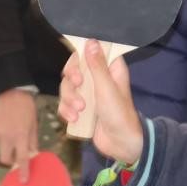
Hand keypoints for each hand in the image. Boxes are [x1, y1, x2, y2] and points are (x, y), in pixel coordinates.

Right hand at [0, 89, 38, 180]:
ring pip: (1, 148)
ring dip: (7, 147)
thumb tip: (33, 153)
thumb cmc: (26, 107)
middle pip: (5, 158)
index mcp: (20, 136)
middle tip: (16, 155)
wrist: (10, 91)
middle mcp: (7, 137)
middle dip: (10, 161)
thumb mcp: (34, 123)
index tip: (23, 181)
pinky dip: (4, 138)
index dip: (23, 171)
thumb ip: (33, 140)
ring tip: (14, 134)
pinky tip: (8, 127)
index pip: (21, 158)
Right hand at [58, 41, 143, 163]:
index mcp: (110, 69)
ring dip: (69, 98)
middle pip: (74, 69)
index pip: (89, 53)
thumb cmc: (119, 114)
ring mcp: (88, 94)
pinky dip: (66, 110)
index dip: (79, 59)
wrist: (120, 144)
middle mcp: (98, 78)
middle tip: (78, 86)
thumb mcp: (107, 88)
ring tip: (79, 111)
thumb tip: (91, 41)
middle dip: (72, 81)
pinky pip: (65, 103)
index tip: (79, 71)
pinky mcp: (81, 108)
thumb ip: (97, 66)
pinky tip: (74, 119)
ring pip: (67, 87)